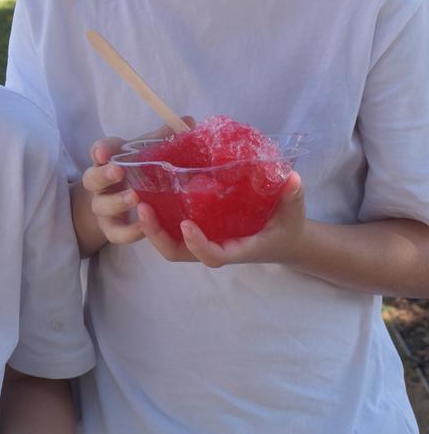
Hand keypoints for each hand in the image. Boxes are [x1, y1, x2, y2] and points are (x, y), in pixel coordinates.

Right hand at [82, 123, 194, 251]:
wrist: (118, 206)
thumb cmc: (136, 173)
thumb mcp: (145, 154)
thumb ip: (162, 139)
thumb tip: (188, 121)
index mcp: (107, 161)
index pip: (98, 150)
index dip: (99, 150)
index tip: (103, 152)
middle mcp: (99, 184)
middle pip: (91, 178)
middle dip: (103, 174)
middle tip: (118, 171)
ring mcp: (103, 207)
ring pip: (101, 206)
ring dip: (116, 202)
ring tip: (135, 198)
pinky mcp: (111, 229)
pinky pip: (115, 233)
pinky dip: (128, 231)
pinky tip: (143, 227)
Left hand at [140, 171, 307, 266]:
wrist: (283, 240)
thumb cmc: (287, 227)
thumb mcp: (295, 212)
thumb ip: (293, 196)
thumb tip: (293, 178)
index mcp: (238, 249)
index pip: (213, 256)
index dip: (198, 244)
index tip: (186, 225)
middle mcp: (216, 248)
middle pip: (179, 253)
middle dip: (158, 236)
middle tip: (144, 208)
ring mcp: (205, 240)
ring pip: (171, 244)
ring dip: (152, 227)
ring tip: (139, 200)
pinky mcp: (200, 230)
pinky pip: (173, 230)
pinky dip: (158, 218)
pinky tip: (148, 194)